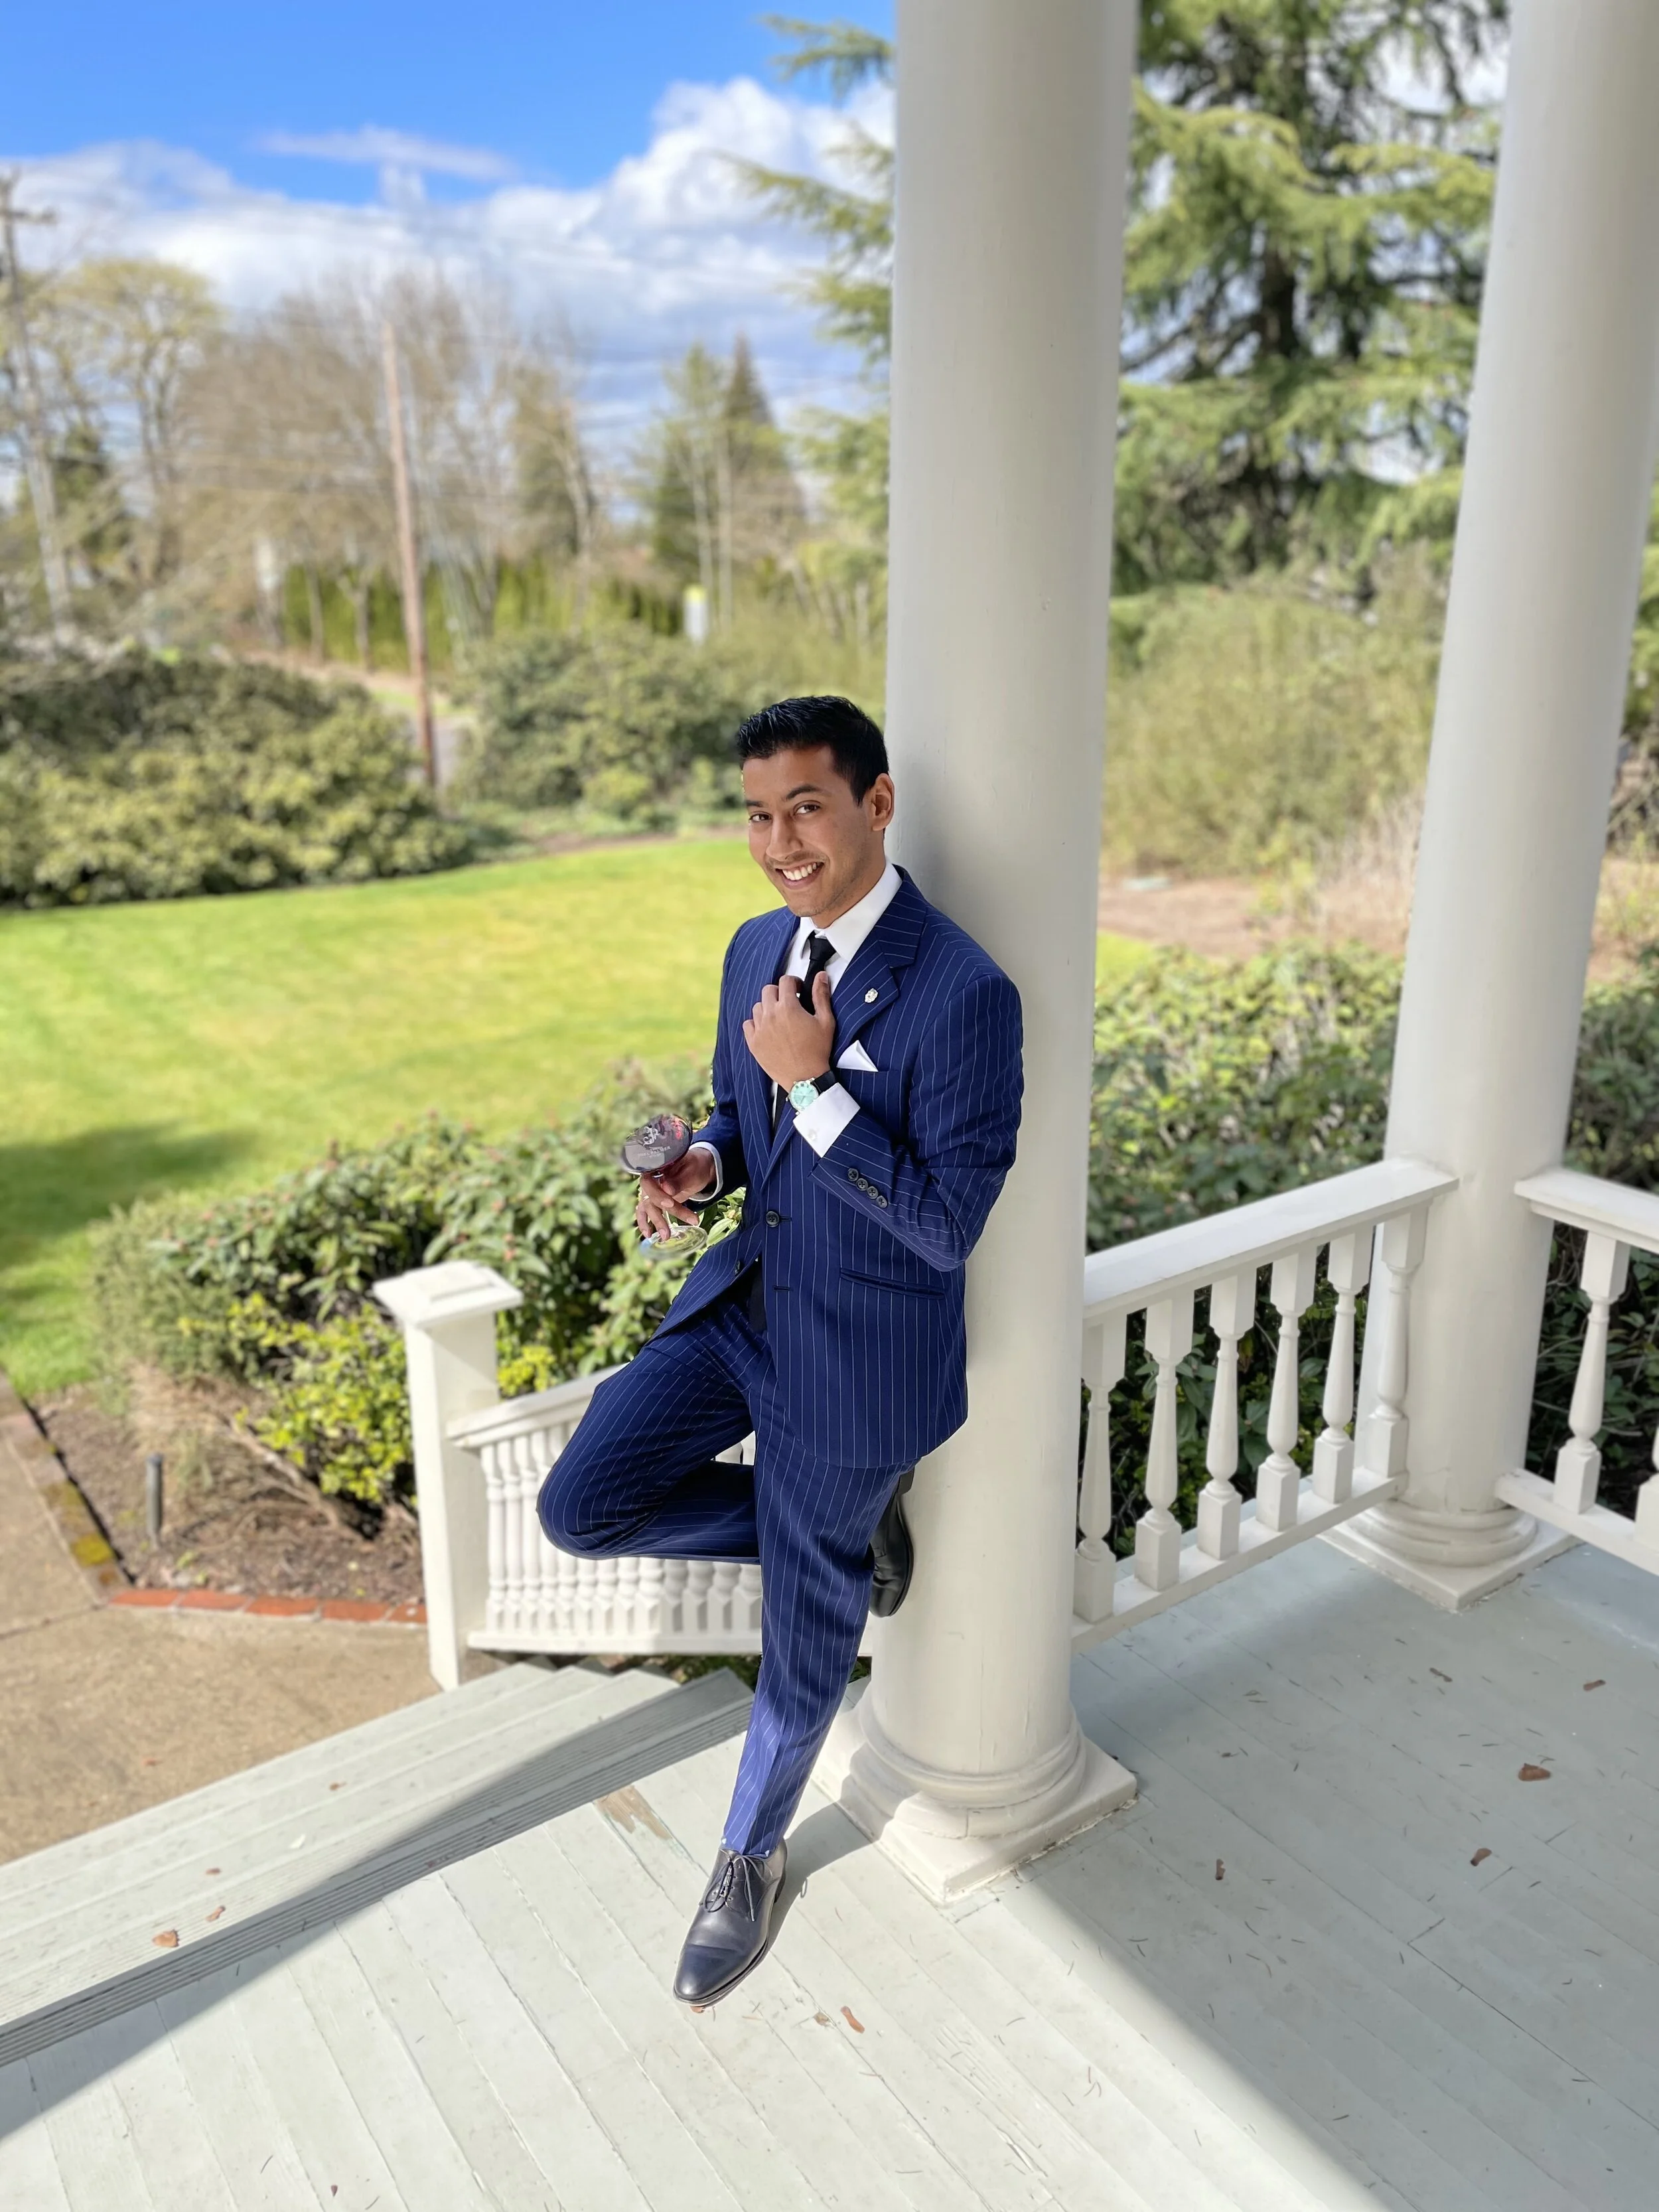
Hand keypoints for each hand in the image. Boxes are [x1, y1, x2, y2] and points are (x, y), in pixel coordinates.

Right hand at [637, 1149, 715, 1242]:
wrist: (697, 1170)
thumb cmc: (694, 1168)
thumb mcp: (691, 1171)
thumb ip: (679, 1180)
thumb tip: (667, 1189)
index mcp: (656, 1168)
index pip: (649, 1181)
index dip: (657, 1194)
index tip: (670, 1203)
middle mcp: (649, 1180)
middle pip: (650, 1198)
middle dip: (660, 1215)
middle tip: (669, 1229)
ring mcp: (649, 1191)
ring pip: (649, 1208)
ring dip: (657, 1222)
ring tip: (666, 1236)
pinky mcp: (652, 1200)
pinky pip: (645, 1212)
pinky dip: (645, 1223)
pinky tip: (649, 1235)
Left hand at [743, 971, 835, 1088]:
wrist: (805, 1078)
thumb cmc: (817, 1051)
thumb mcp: (825, 1021)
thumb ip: (821, 996)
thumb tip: (820, 976)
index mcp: (788, 1008)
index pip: (785, 981)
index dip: (794, 982)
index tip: (798, 990)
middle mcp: (771, 1016)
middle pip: (768, 991)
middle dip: (780, 993)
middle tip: (789, 1003)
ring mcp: (760, 1029)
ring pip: (758, 1007)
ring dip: (768, 1007)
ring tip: (779, 1017)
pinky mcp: (754, 1043)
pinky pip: (748, 1024)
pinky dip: (756, 1023)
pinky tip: (767, 1029)